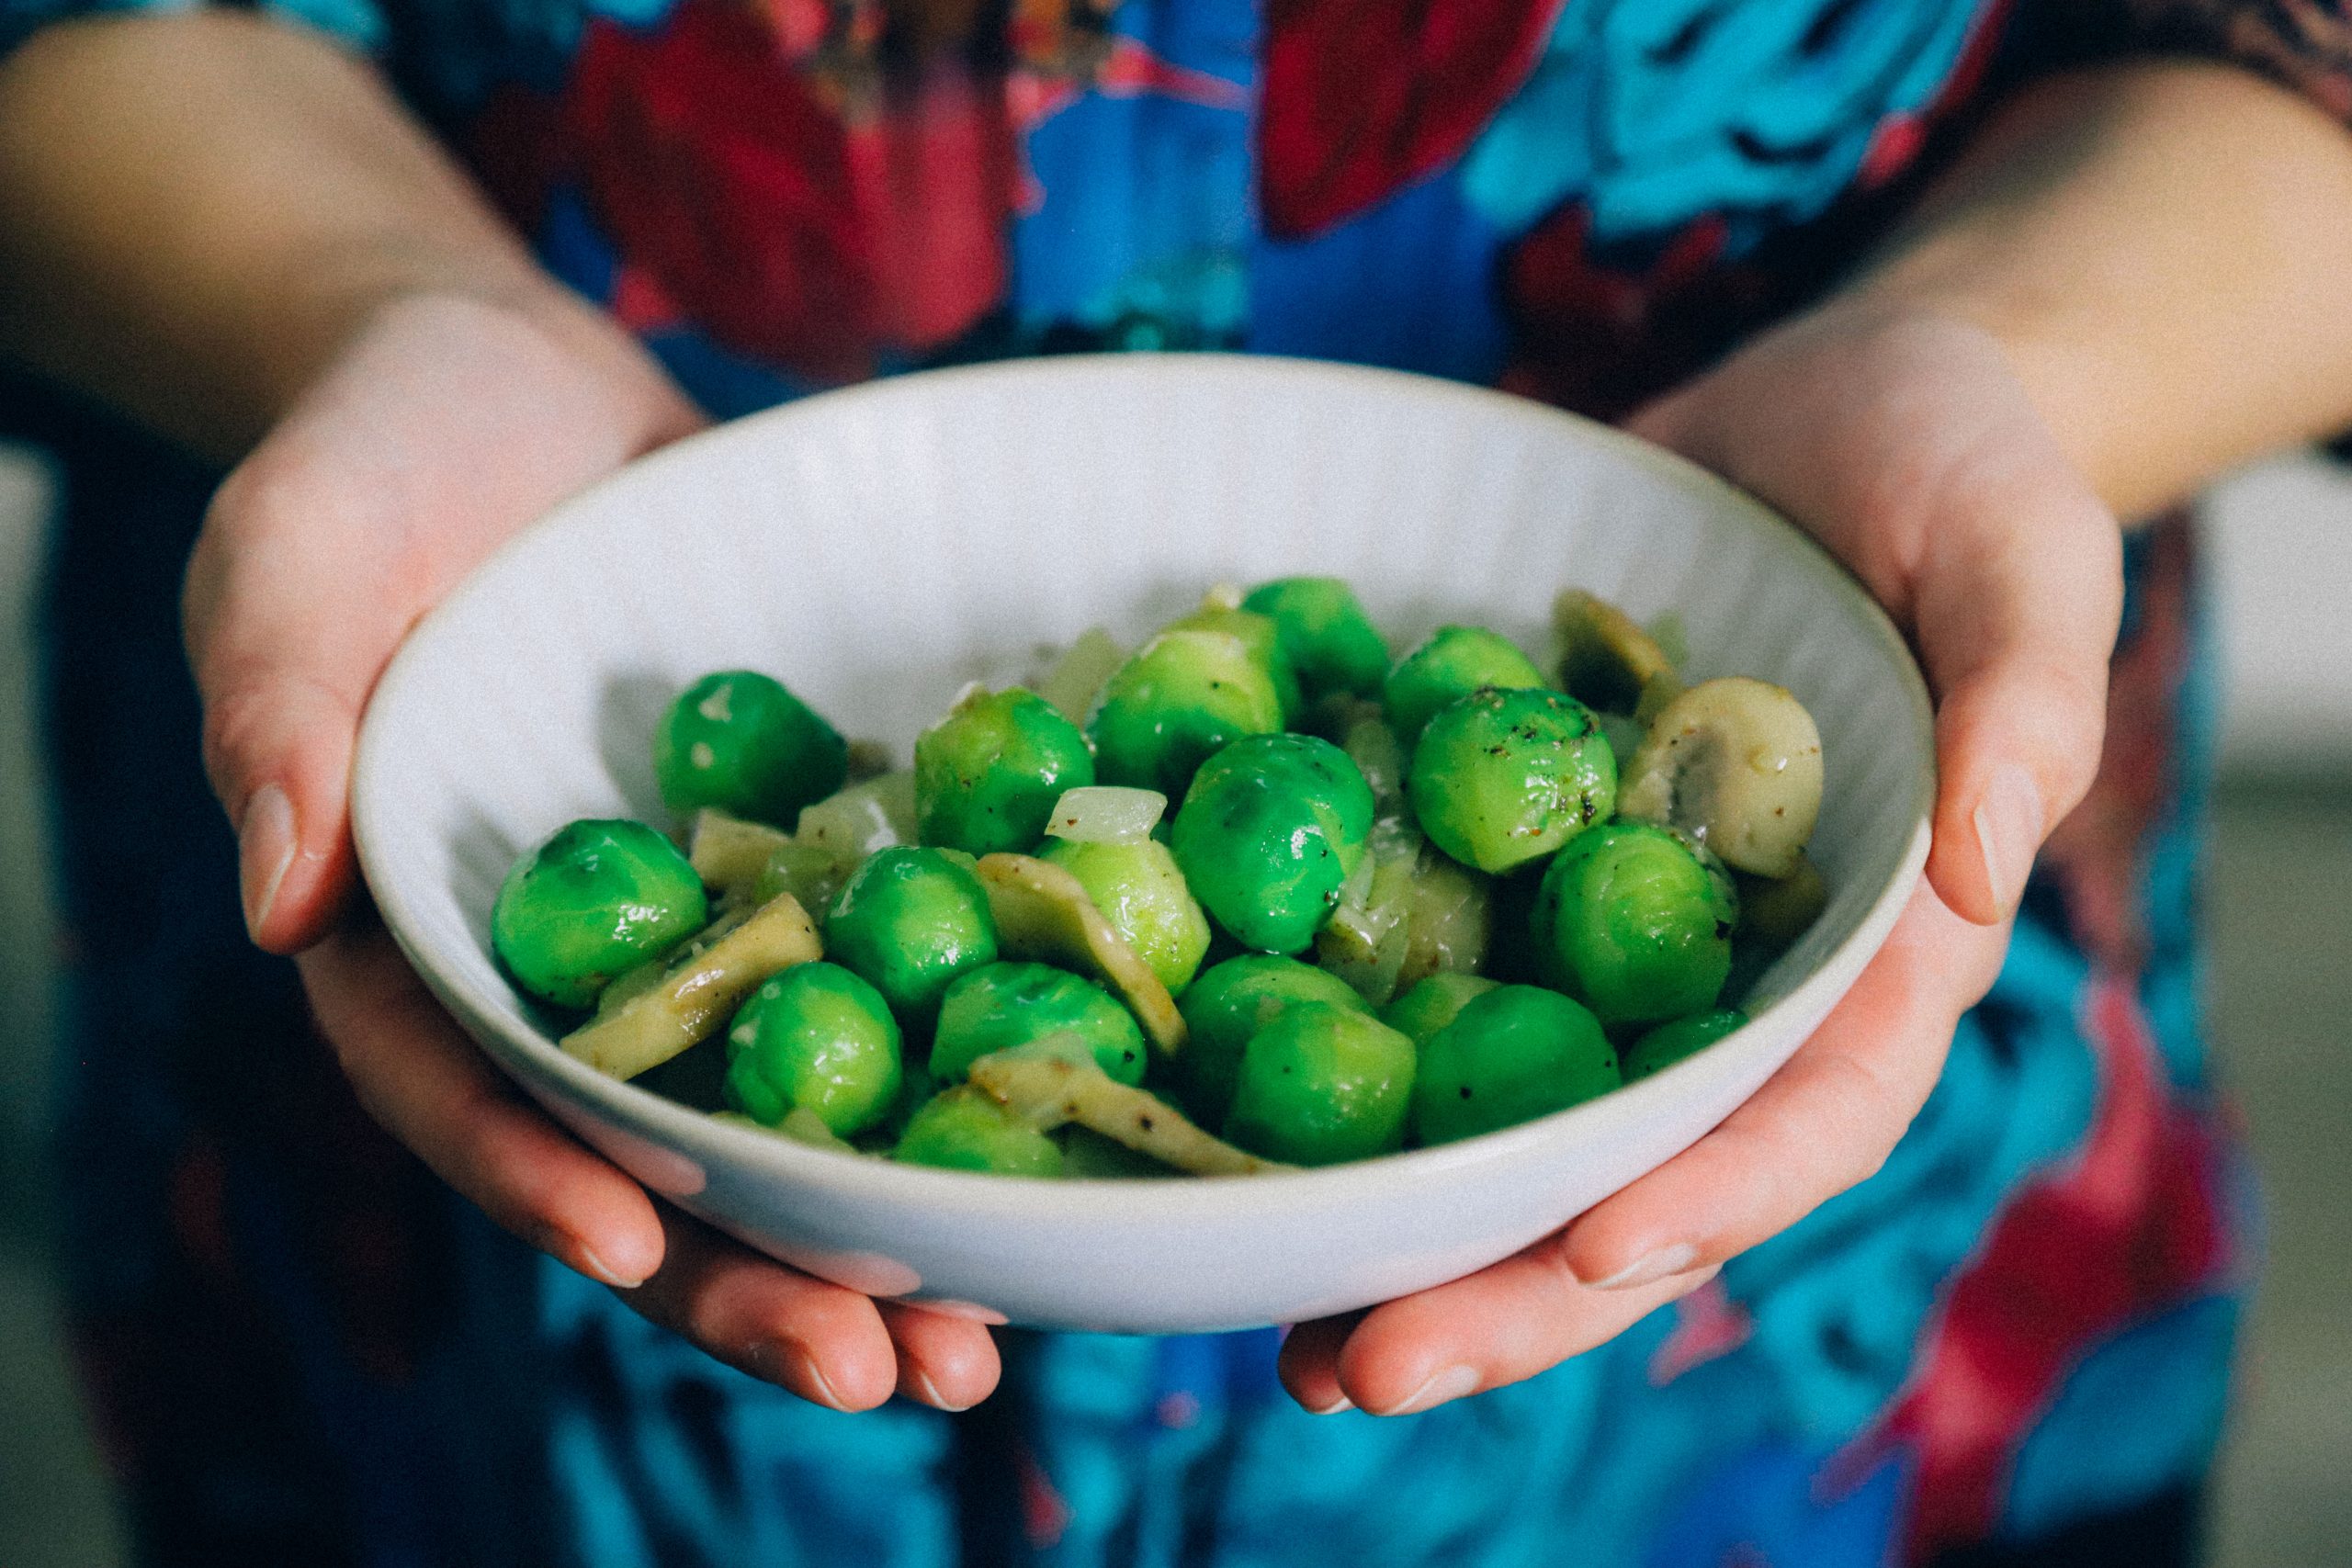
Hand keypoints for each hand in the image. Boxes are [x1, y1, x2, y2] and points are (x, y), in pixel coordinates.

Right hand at [185, 287, 1000, 1411]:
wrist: (534, 389)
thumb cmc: (378, 457)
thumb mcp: (297, 553)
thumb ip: (276, 711)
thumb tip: (281, 903)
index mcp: (417, 941)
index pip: (459, 1086)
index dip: (538, 1170)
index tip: (633, 1242)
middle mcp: (570, 972)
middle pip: (649, 1154)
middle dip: (752, 1276)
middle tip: (880, 1370)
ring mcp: (703, 933)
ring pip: (783, 1115)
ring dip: (876, 1240)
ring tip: (982, 1351)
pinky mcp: (816, 870)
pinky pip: (887, 982)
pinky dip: (959, 1069)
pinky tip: (1057, 1153)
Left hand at [1280, 307, 2122, 1414]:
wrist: (1817, 407)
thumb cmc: (1961, 472)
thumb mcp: (2025, 557)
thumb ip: (2022, 704)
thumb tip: (1970, 868)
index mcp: (1871, 952)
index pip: (1811, 1112)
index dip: (1715, 1194)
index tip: (1599, 1247)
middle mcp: (1726, 980)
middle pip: (1628, 1173)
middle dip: (1507, 1288)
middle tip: (1359, 1366)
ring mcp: (1604, 937)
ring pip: (1511, 1124)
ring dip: (1400, 1236)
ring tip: (1277, 1337)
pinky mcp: (1502, 861)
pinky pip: (1422, 976)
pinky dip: (1334, 1060)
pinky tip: (1219, 1125)